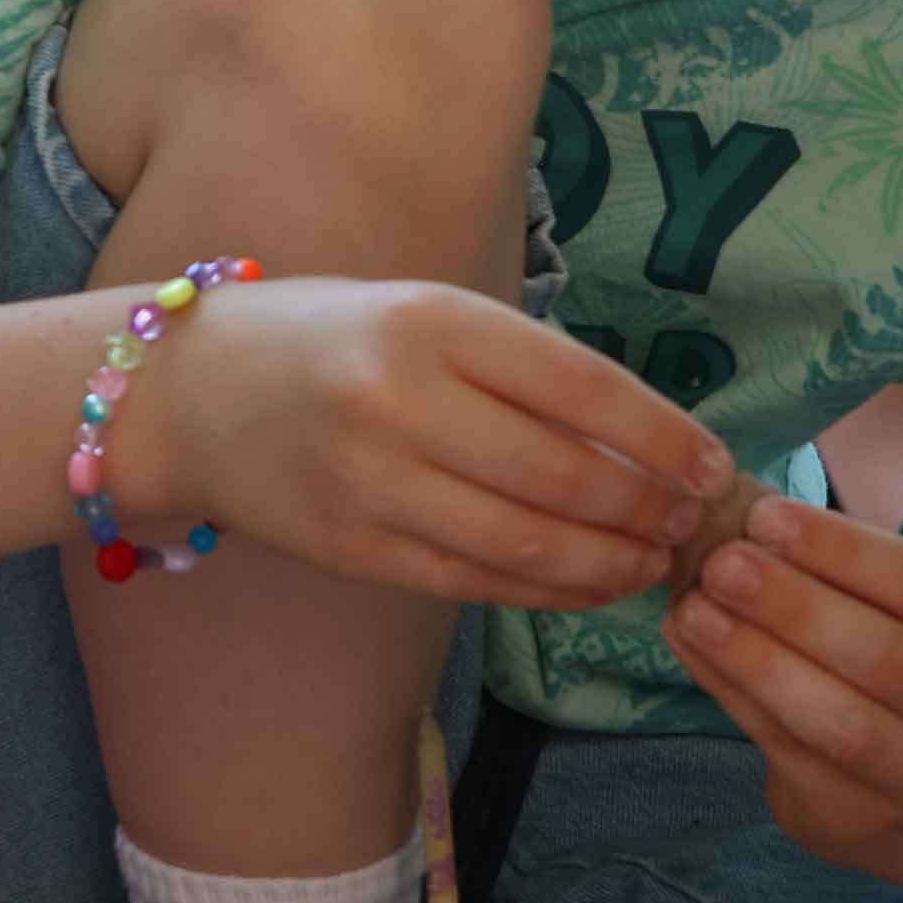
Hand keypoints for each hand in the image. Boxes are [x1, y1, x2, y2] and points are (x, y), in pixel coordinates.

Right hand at [123, 275, 726, 611]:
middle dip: (649, 509)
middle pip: (564, 475)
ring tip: (651, 562)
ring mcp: (372, 482)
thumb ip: (521, 366)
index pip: (581, 388)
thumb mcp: (423, 311)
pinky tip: (585, 585)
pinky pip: (474, 582)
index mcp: (432, 322)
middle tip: (693, 524)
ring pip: (526, 543)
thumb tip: (648, 437)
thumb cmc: (327, 339)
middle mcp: (402, 401)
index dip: (662, 437)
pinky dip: (545, 591)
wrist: (190, 394)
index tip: (713, 465)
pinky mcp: (354, 548)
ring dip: (609, 563)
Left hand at [672, 493, 902, 867]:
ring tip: (694, 611)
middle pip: (887, 658)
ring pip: (839, 721)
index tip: (764, 515)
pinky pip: (789, 751)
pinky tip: (693, 649)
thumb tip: (738, 515)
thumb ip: (840, 567)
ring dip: (758, 660)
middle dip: (795, 606)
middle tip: (720, 564)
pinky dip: (734, 695)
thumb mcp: (901, 609)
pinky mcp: (862, 819)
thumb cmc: (897, 656)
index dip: (844, 550)